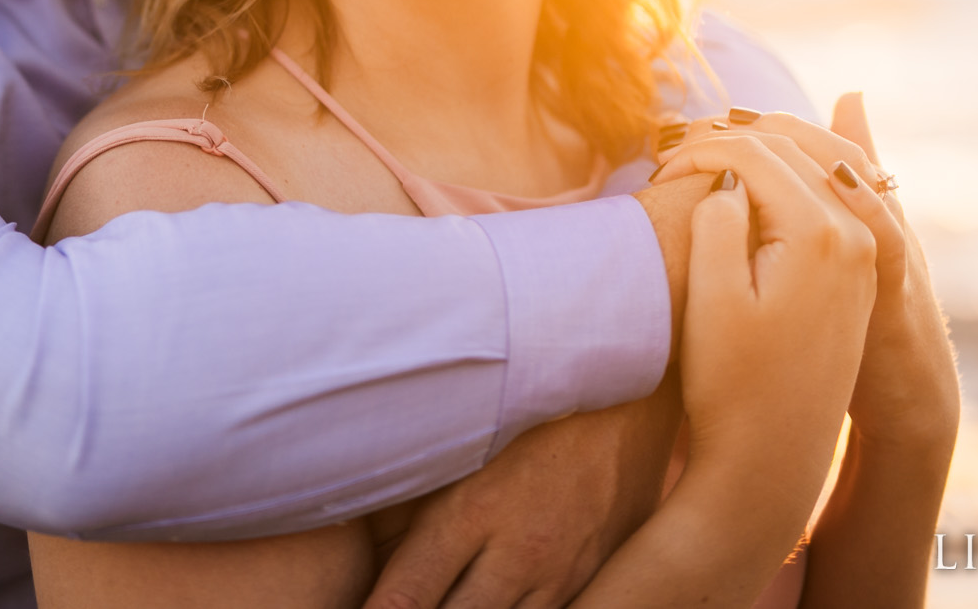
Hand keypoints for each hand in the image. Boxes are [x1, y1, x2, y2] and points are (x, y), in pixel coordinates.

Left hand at [362, 374, 681, 608]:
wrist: (630, 390)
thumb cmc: (529, 401)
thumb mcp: (463, 435)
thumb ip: (408, 483)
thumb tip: (347, 514)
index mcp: (472, 512)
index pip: (407, 596)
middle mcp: (517, 552)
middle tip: (401, 604)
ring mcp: (560, 572)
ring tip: (446, 600)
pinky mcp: (592, 578)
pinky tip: (492, 598)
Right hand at [655, 102, 959, 450]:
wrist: (774, 456)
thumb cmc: (732, 383)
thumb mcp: (711, 298)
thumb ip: (717, 220)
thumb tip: (727, 178)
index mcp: (822, 234)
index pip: (755, 154)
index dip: (698, 152)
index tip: (656, 176)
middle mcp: (857, 234)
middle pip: (790, 149)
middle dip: (726, 142)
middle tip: (670, 162)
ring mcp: (864, 253)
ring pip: (813, 164)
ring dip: (759, 152)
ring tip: (703, 164)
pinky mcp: (857, 271)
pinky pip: (828, 193)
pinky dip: (787, 175)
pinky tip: (749, 183)